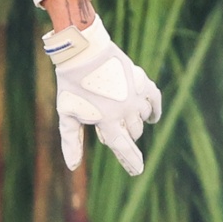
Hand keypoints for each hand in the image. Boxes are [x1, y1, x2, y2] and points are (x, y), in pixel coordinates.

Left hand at [41, 17, 161, 176]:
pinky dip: (154, 109)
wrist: (83, 50)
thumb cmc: (71, 83)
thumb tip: (73, 167)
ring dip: (132, 119)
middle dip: (123, 132)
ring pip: (142, 117)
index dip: (131, 162)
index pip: (124, 148)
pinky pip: (154, 99)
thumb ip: (72, 141)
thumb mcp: (67, 113)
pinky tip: (152, 116)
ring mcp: (136, 95)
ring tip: (117, 110)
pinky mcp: (141, 80)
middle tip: (105, 119)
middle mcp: (126, 109)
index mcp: (108, 120)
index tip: (138, 171)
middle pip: (133, 132)